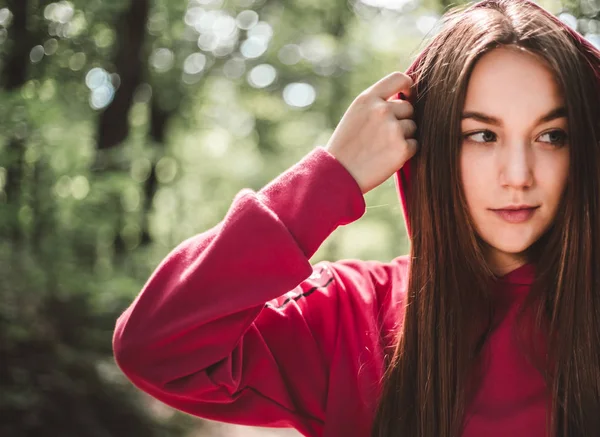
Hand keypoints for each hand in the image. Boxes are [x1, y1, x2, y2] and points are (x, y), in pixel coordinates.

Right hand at [325, 71, 416, 193]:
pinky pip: (414, 145)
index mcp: (368, 98)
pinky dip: (404, 152)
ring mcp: (393, 129)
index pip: (399, 78)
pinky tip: (385, 158)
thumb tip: (407, 97)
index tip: (408, 95)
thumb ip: (377, 103)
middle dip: (401, 120)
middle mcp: (382, 110)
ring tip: (381, 147)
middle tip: (382, 136)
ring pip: (412, 127)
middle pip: (408, 108)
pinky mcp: (402, 148)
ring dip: (403, 137)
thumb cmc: (346, 145)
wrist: (338, 174)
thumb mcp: (355, 115)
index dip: (408, 86)